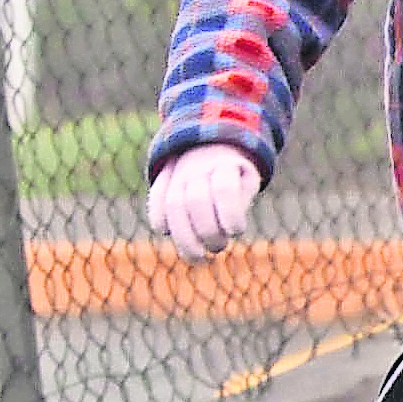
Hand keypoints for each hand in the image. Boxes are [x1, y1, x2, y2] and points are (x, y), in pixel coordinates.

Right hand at [146, 147, 260, 261]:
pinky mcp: (161, 182)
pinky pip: (156, 201)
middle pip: (196, 201)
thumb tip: (225, 233)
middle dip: (207, 231)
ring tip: (197, 258)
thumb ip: (239, 202)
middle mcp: (197, 168)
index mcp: (224, 165)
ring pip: (174, 205)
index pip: (224, 189)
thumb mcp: (246, 180)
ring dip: (184, 237)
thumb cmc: (234, 173)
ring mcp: (176, 174)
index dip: (230, 213)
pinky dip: (160, 221)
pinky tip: (169, 235)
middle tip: (218, 248)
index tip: (236, 232)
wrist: (208, 142)